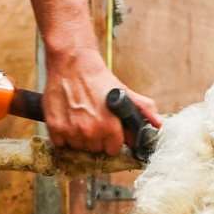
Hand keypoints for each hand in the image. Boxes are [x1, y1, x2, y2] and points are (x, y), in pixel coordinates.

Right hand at [41, 47, 161, 155]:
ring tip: (81, 121)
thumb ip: (143, 109)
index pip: (113, 150)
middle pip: (95, 150)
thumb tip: (159, 124)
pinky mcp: (55, 128)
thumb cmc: (97, 77)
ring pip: (78, 148)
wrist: (72, 63)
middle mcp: (90, 131)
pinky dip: (63, 137)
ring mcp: (71, 131)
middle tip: (94, 122)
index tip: (108, 132)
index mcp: (109, 126)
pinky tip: (69, 122)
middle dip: (96, 139)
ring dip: (80, 139)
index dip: (112, 140)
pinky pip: (61, 144)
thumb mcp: (124, 92)